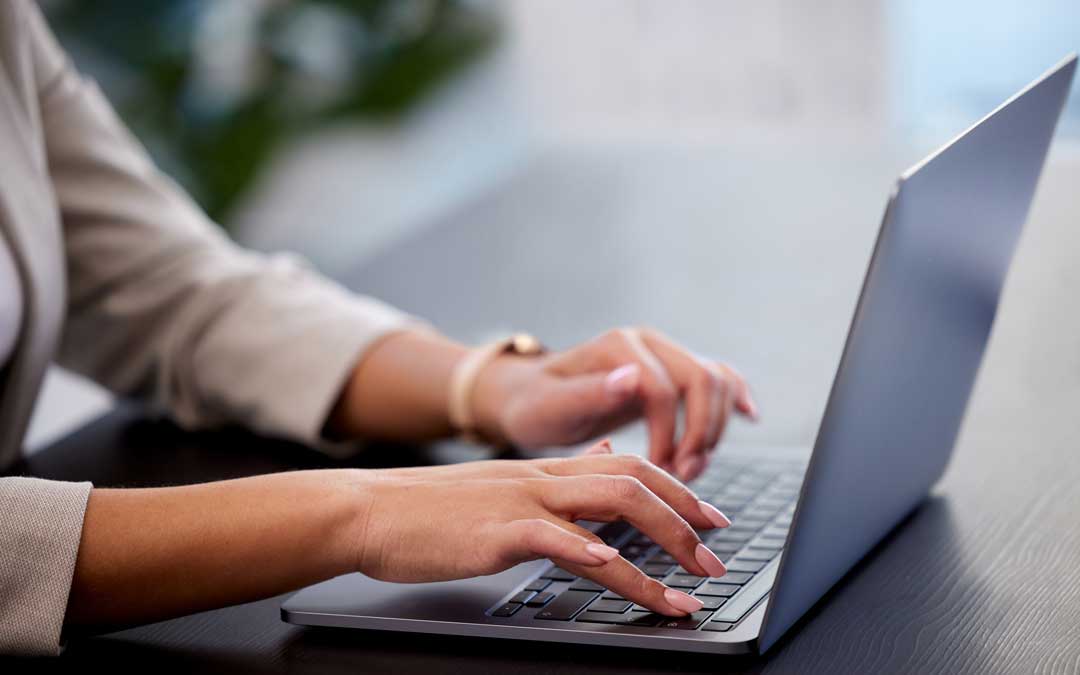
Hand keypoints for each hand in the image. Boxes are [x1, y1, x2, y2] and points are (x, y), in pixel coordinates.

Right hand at [353, 441, 732, 615]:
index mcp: (545, 470)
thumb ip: (556, 477)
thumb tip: (602, 458)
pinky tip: (612, 569)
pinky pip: (552, 536)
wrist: (370, 508)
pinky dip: (589, 551)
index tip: (710, 519)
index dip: (678, 490)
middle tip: (716, 554)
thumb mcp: (502, 483)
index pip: (628, 466)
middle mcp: (542, 479)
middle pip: (634, 482)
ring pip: (609, 510)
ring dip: (659, 548)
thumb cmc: (432, 508)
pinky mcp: (495, 533)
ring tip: (688, 587)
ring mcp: (521, 503)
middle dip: (686, 518)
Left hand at [473, 327, 757, 480]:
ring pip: (715, 380)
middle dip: (700, 434)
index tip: (659, 471)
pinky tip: (748, 417)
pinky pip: (718, 377)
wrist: (533, 397)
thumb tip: (632, 377)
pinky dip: (735, 397)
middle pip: (701, 379)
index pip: (663, 388)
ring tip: (690, 469)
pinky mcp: (673, 371)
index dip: (668, 435)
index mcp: (617, 347)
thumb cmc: (536, 406)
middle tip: (684, 476)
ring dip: (713, 429)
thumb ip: (588, 394)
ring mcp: (664, 353)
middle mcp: (646, 343)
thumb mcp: (550, 407)